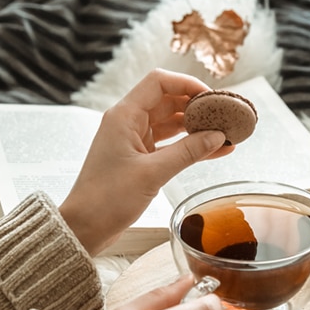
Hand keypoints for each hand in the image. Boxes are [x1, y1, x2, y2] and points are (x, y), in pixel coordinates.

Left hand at [60, 69, 230, 254]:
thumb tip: (218, 136)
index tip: (212, 97)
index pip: (159, 82)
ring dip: (197, 127)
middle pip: (169, 101)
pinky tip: (215, 150)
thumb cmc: (106, 199)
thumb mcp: (152, 173)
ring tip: (226, 132)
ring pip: (171, 123)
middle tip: (225, 116)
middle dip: (197, 107)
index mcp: (124, 116)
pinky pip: (170, 145)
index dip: (187, 84)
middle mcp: (128, 122)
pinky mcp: (140, 158)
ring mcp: (134, 140)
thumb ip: (187, 152)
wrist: (84, 227)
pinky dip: (190, 146)